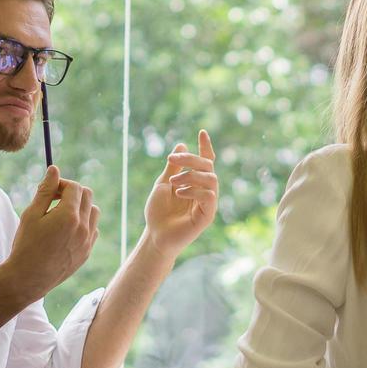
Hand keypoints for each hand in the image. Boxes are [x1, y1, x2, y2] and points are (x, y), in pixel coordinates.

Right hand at [2, 166, 99, 299]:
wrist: (28, 278)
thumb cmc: (26, 244)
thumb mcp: (31, 214)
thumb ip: (45, 190)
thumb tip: (55, 169)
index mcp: (69, 215)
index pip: (75, 187)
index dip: (62, 184)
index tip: (49, 192)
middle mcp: (83, 227)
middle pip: (88, 196)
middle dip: (72, 193)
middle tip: (54, 201)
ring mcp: (87, 241)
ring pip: (94, 212)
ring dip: (81, 208)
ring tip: (60, 215)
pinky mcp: (87, 252)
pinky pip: (93, 230)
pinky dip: (84, 224)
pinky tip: (66, 231)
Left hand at [143, 130, 218, 260]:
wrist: (155, 235)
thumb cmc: (158, 212)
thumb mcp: (162, 184)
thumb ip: (173, 168)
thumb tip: (181, 146)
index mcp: (195, 182)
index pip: (206, 162)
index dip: (205, 146)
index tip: (201, 132)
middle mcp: (204, 191)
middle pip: (208, 166)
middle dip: (191, 159)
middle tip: (172, 160)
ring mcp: (208, 203)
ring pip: (211, 179)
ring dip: (191, 176)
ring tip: (174, 183)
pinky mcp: (207, 216)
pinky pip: (209, 196)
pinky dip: (194, 191)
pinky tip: (179, 193)